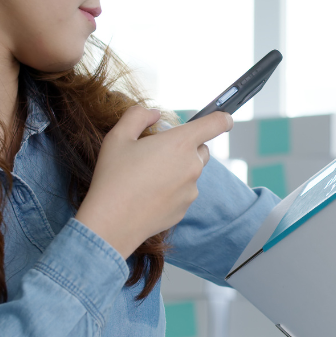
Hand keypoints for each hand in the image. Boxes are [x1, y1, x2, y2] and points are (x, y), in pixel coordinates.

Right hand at [75, 107, 232, 258]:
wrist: (111, 223)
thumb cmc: (114, 177)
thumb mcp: (118, 136)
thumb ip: (139, 116)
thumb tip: (155, 114)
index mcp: (180, 143)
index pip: (217, 124)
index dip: (222, 118)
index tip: (224, 118)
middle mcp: (192, 166)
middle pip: (201, 149)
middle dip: (185, 147)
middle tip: (157, 153)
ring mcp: (191, 190)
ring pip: (190, 172)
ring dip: (177, 170)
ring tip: (147, 177)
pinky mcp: (185, 208)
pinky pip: (183, 193)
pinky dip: (172, 190)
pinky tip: (148, 194)